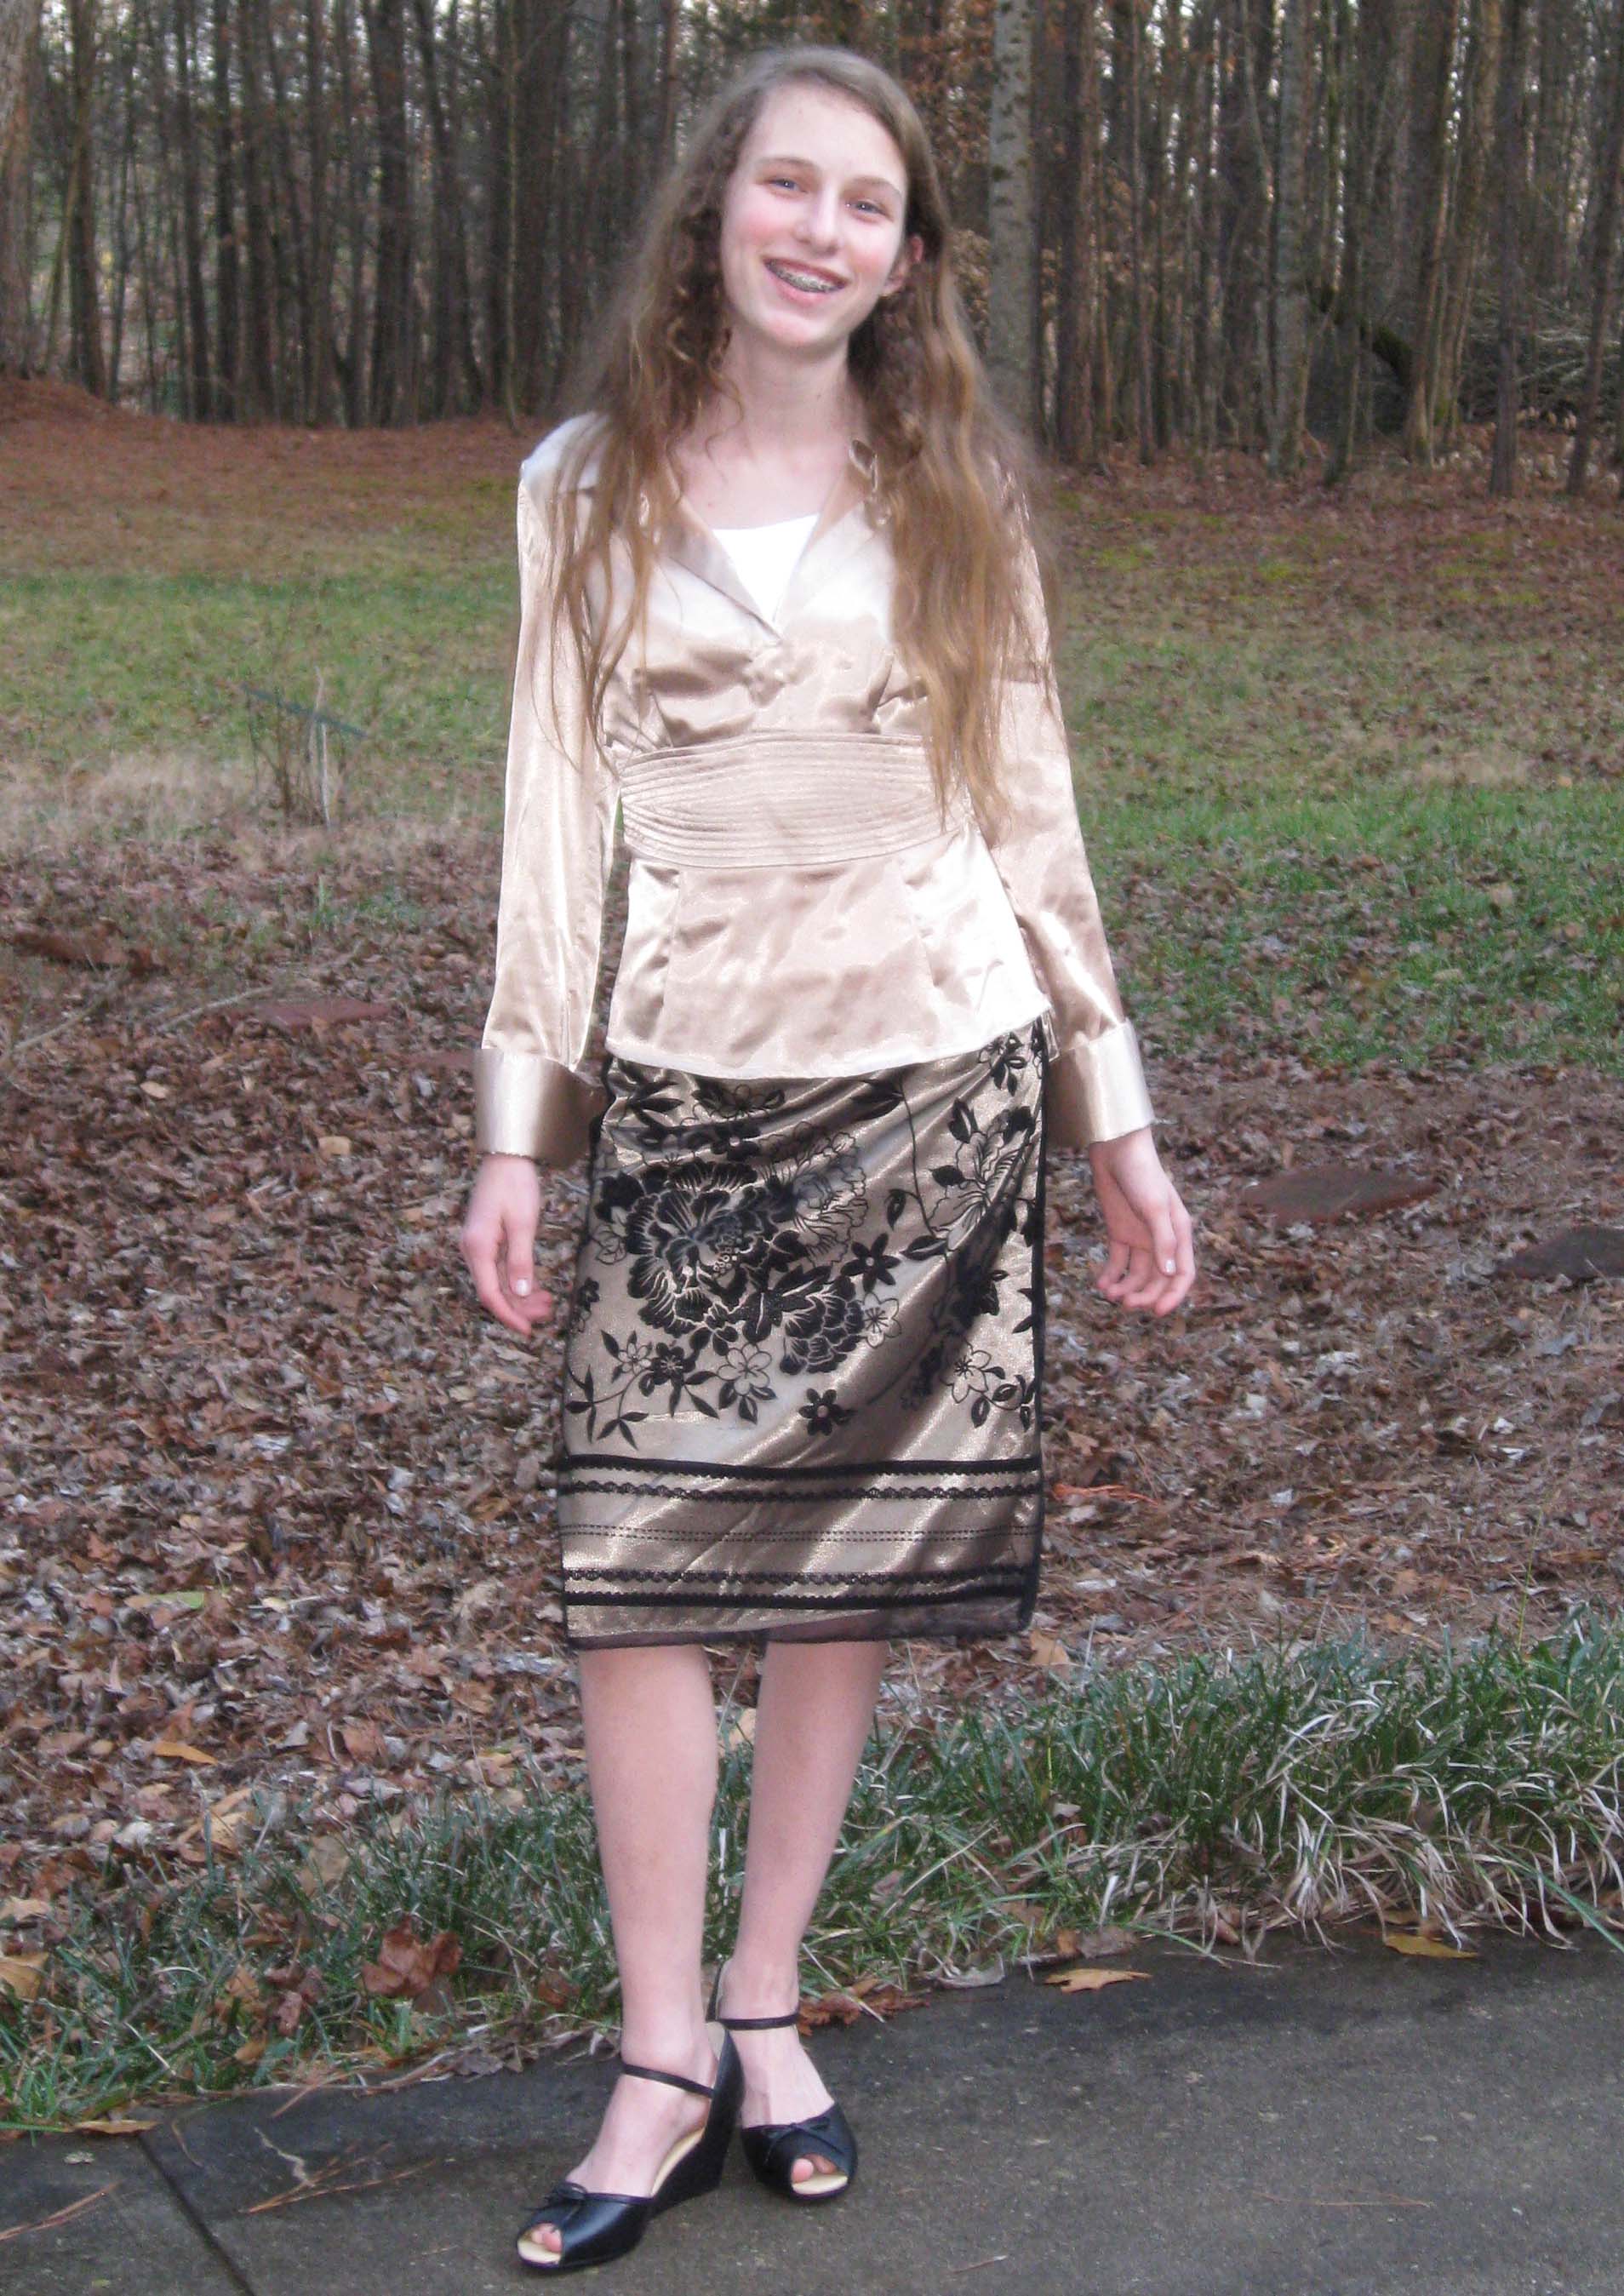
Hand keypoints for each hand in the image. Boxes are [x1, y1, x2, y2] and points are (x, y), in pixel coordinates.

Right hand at [460, 1153, 556, 1336]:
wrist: (506, 1156)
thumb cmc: (514, 1185)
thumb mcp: (522, 1224)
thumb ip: (520, 1261)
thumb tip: (520, 1293)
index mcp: (478, 1248)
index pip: (490, 1294)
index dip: (509, 1315)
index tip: (528, 1330)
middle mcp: (473, 1250)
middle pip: (494, 1290)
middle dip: (520, 1306)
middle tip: (548, 1313)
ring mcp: (479, 1246)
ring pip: (498, 1281)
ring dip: (521, 1295)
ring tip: (548, 1301)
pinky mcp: (488, 1240)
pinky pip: (501, 1268)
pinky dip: (518, 1280)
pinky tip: (536, 1287)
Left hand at [1087, 1126, 1195, 1316]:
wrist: (1116, 1150)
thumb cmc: (1143, 1175)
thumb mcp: (1155, 1208)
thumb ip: (1163, 1241)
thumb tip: (1170, 1275)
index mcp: (1179, 1234)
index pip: (1183, 1274)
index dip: (1173, 1295)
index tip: (1158, 1312)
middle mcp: (1162, 1240)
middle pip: (1158, 1279)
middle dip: (1144, 1295)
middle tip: (1125, 1304)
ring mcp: (1140, 1237)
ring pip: (1136, 1275)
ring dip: (1125, 1288)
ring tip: (1110, 1294)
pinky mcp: (1119, 1233)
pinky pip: (1117, 1262)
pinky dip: (1110, 1275)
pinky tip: (1101, 1284)